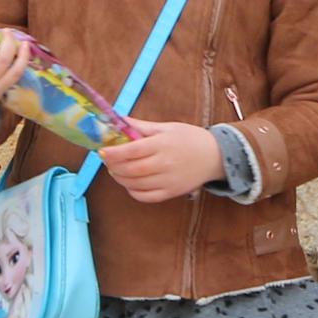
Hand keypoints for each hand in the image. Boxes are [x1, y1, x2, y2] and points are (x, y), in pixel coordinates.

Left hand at [105, 120, 224, 203]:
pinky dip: (133, 191)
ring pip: (135, 184)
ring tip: (116, 170)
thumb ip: (141, 126)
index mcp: (162, 144)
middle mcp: (165, 164)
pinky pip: (146, 197)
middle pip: (131, 170)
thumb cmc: (190, 138)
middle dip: (114, 166)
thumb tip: (119, 120)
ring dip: (120, 178)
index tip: (101, 151)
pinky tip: (130, 183)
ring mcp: (168, 180)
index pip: (132, 151)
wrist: (216, 156)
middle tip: (107, 160)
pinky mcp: (171, 192)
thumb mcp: (167, 127)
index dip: (113, 153)